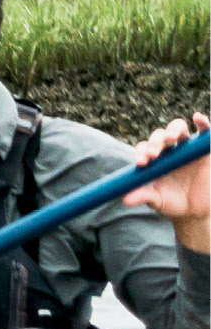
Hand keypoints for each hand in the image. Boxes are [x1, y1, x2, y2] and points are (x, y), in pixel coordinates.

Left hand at [123, 113, 210, 251]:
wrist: (196, 210)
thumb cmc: (173, 203)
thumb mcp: (158, 201)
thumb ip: (143, 196)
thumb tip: (125, 199)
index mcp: (154, 158)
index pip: (144, 148)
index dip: (142, 152)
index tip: (141, 163)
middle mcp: (169, 149)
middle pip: (159, 135)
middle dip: (155, 142)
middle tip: (154, 154)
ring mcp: (186, 147)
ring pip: (178, 128)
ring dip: (173, 130)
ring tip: (171, 138)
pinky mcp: (203, 149)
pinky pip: (204, 132)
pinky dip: (202, 122)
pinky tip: (197, 118)